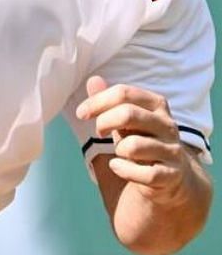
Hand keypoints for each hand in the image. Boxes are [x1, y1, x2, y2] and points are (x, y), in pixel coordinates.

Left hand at [79, 76, 201, 196]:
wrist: (169, 175)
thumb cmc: (140, 139)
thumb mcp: (124, 118)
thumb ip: (108, 101)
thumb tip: (93, 79)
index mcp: (156, 105)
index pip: (124, 93)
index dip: (97, 101)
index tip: (81, 113)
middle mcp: (168, 125)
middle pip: (128, 114)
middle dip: (104, 122)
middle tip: (99, 131)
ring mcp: (173, 151)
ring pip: (133, 146)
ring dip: (118, 150)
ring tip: (121, 152)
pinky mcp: (172, 174)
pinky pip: (144, 173)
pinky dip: (124, 170)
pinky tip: (118, 167)